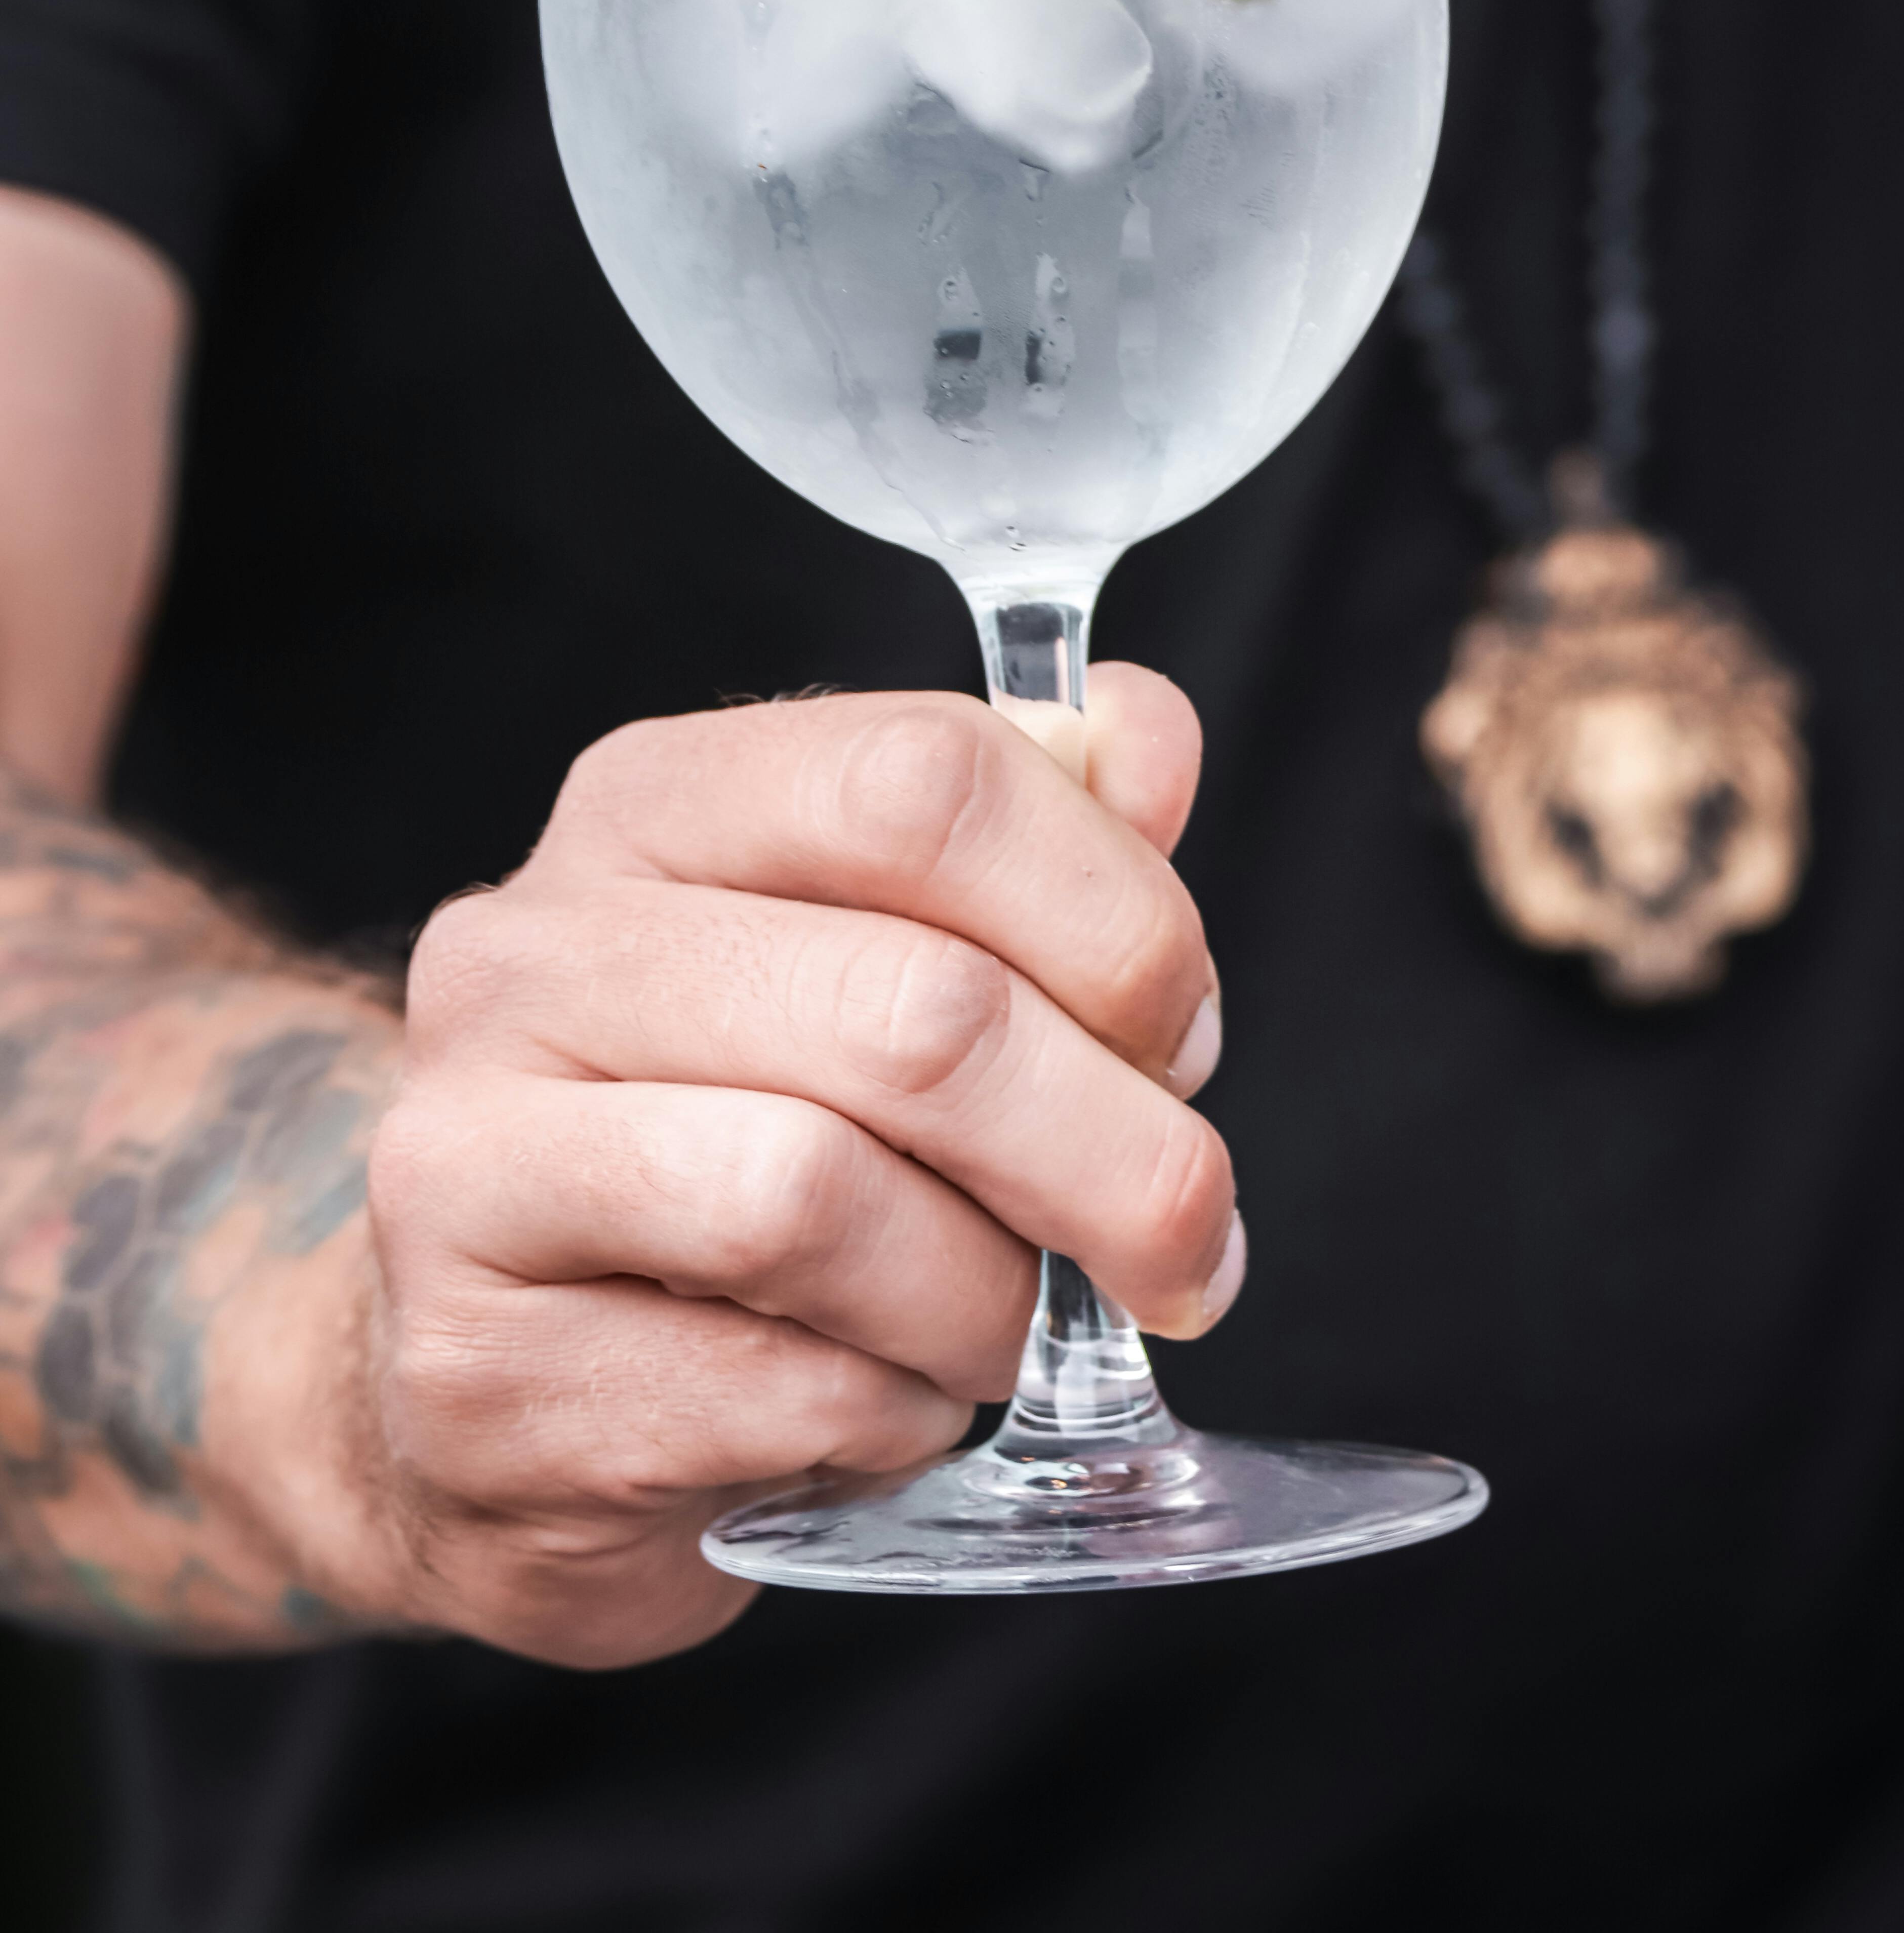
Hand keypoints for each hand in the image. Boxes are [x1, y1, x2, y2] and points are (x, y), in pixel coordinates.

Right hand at [353, 669, 1235, 1665]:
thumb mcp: (880, 952)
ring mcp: (469, 1163)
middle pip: (916, 1010)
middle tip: (1184, 1239)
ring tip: (1005, 1329)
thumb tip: (1146, 738)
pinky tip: (879, 1400)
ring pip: (821, 1199)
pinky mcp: (476, 1372)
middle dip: (1116, 1153)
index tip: (1181, 1040)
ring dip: (986, 1298)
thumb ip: (1028, 829)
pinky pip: (768, 1388)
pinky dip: (886, 1415)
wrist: (499, 1386)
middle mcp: (529, 956)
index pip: (925, 778)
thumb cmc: (733, 1138)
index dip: (1116, 918)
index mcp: (647, 808)